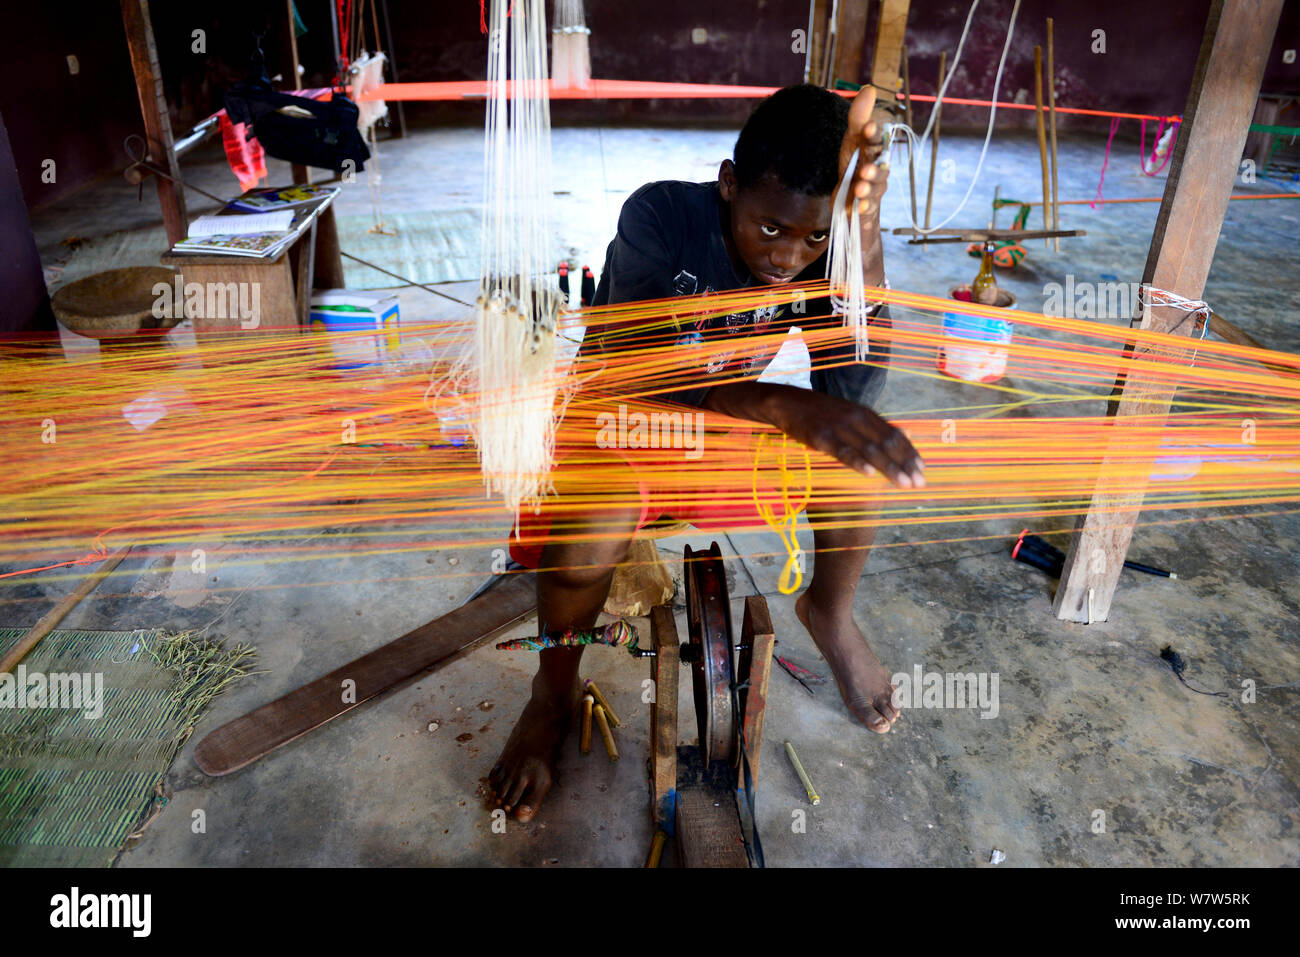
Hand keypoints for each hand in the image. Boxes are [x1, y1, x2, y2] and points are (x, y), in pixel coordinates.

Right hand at [771, 387, 924, 488]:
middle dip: (905, 464)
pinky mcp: (821, 437)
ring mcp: (839, 427)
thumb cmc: (820, 412)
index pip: (895, 434)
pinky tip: (869, 474)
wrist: (786, 401)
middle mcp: (857, 418)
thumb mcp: (852, 413)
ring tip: (903, 483)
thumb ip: (877, 425)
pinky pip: (843, 451)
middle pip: (887, 443)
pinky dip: (857, 462)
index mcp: (866, 414)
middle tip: (919, 482)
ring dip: (889, 468)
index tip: (923, 469)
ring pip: (870, 449)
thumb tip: (906, 432)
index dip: (910, 452)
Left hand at [837, 87, 888, 218]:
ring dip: (868, 186)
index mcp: (874, 152)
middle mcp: (878, 169)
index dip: (872, 135)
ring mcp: (873, 188)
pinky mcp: (866, 205)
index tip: (869, 126)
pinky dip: (864, 206)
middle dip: (874, 166)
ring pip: (875, 187)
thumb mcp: (852, 141)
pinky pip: (868, 206)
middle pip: (879, 166)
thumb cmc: (854, 165)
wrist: (851, 198)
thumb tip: (870, 88)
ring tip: (859, 187)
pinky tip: (859, 206)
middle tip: (865, 168)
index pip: (875, 141)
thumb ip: (858, 118)